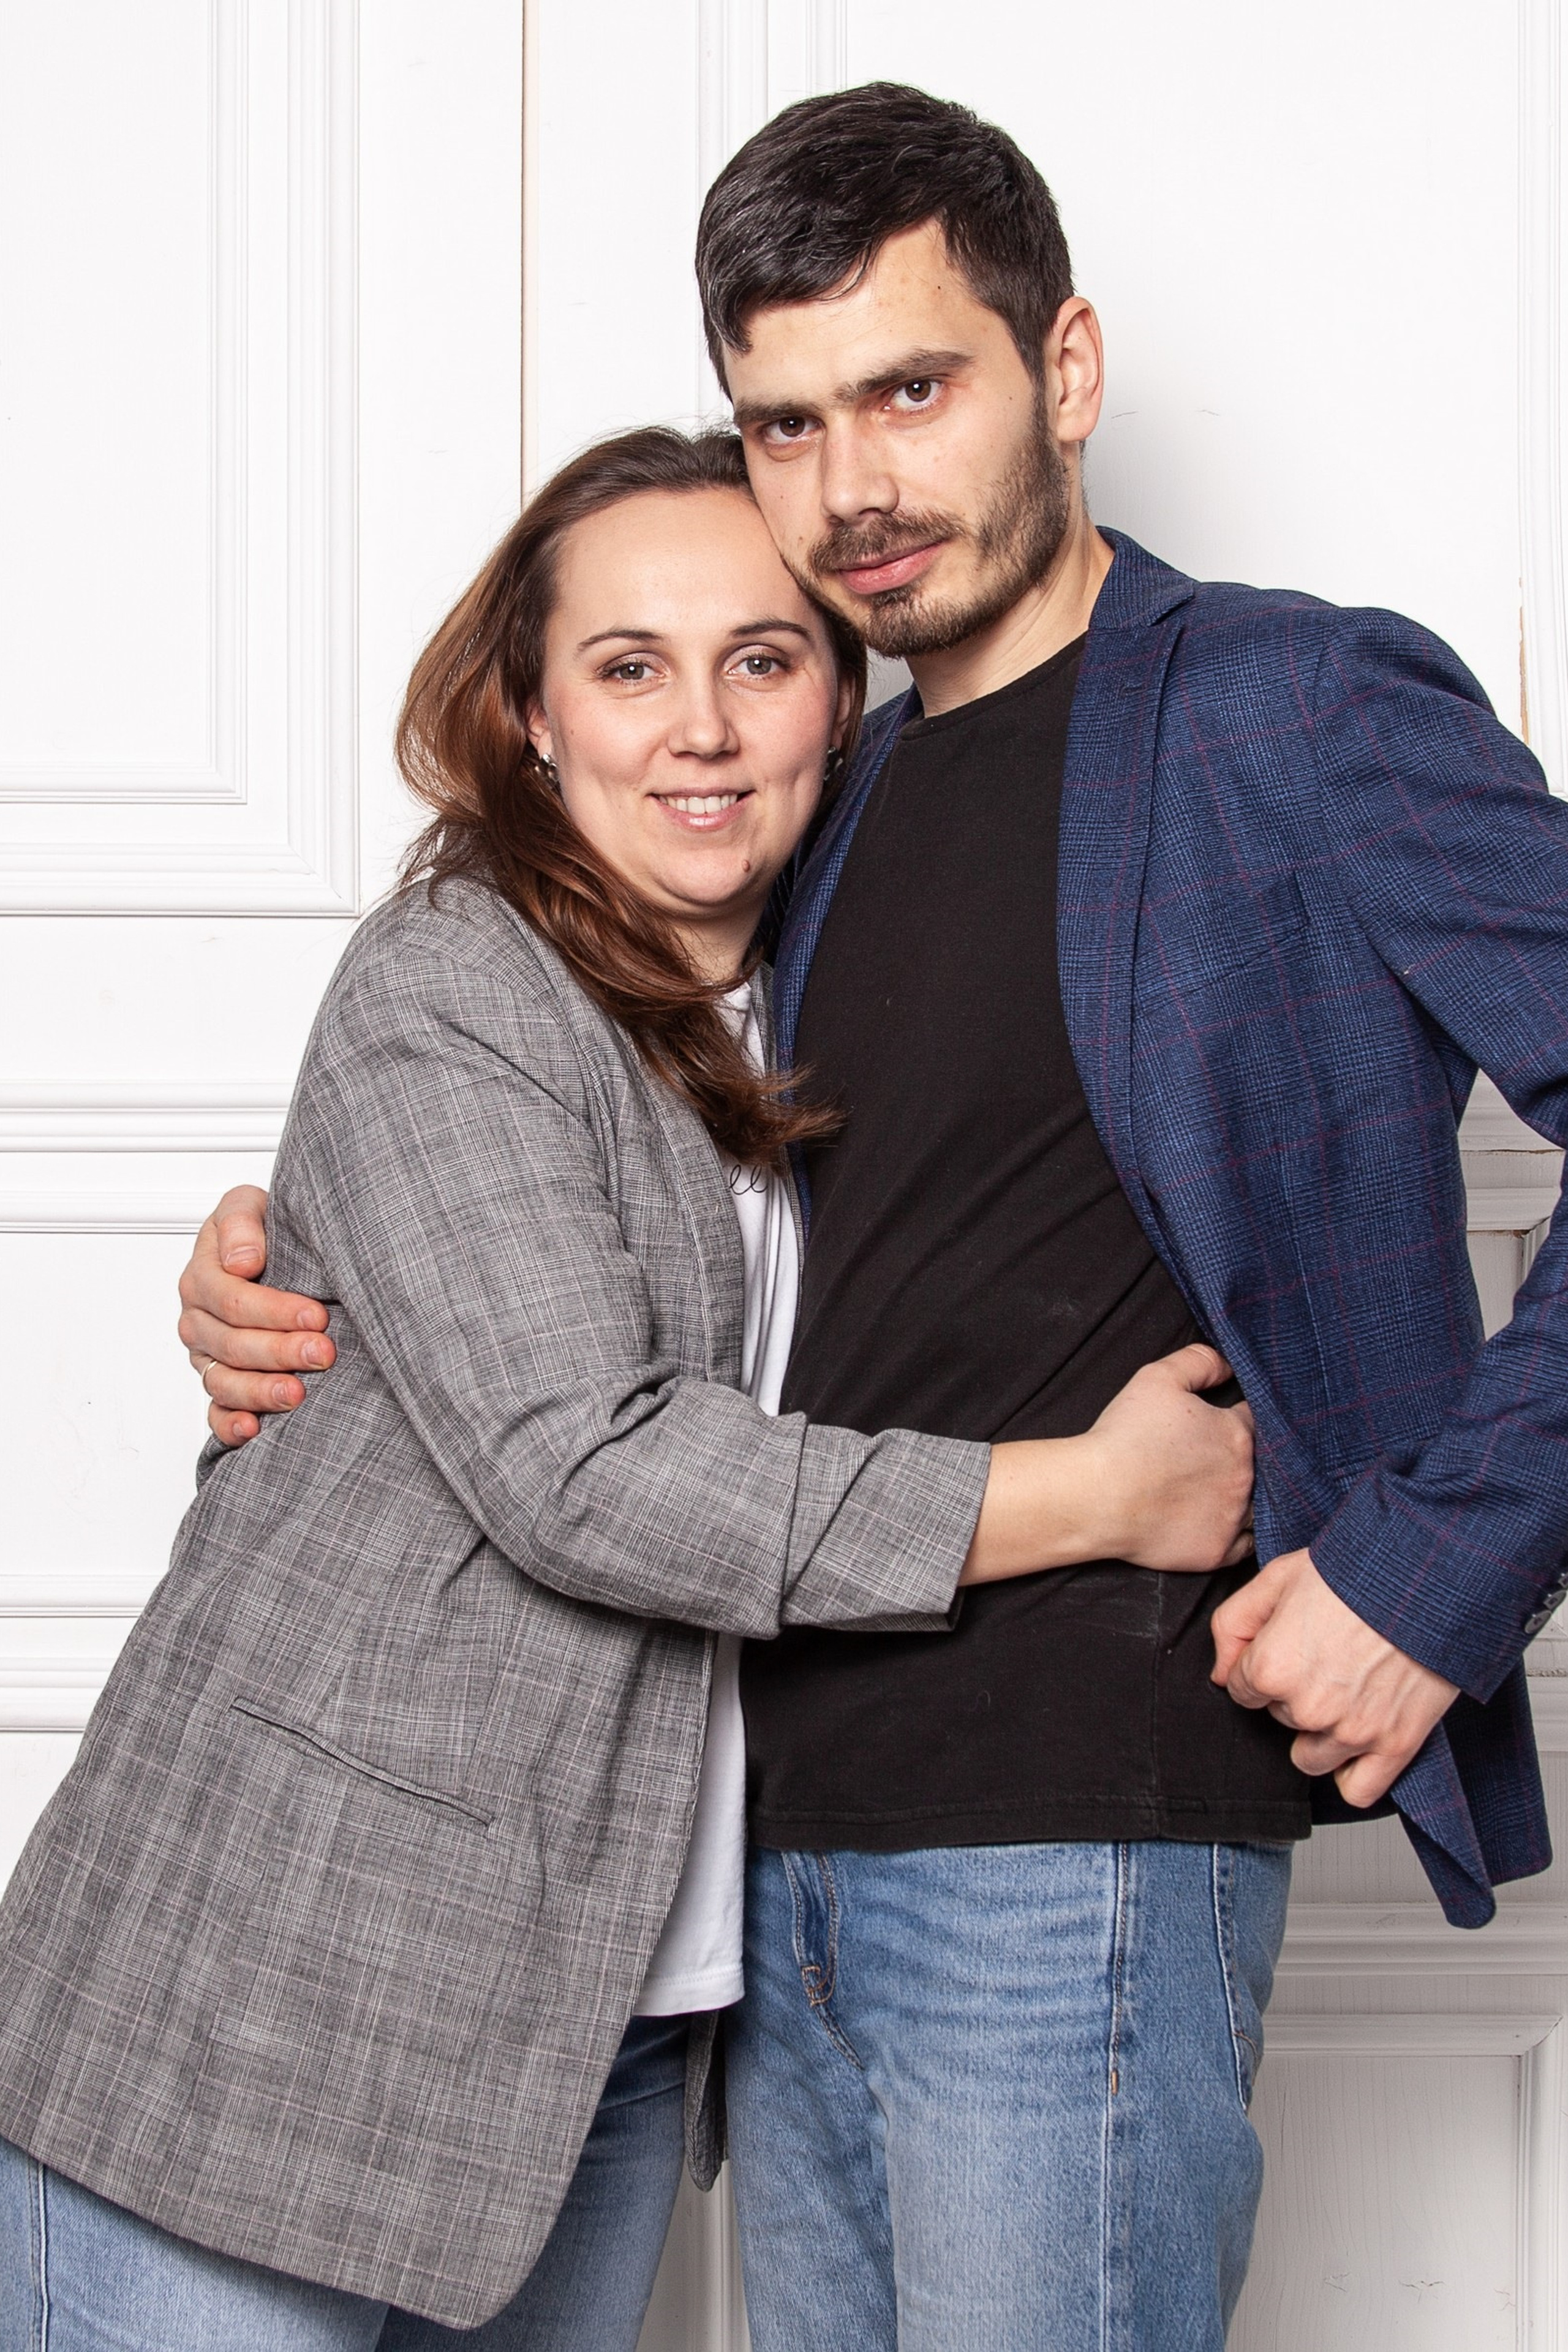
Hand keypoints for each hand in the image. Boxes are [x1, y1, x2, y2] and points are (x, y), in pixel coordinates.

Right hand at [177, 1185, 334, 1446]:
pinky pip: (216, 1412)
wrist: (273, 1250)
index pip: (232, 1300)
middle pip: (232, 1344)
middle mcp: (200, 1320)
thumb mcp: (249, 1205)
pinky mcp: (220, 1384)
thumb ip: (240, 1223)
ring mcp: (208, 1356)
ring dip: (260, 1391)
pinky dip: (231, 1425)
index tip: (316, 1314)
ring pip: (224, 1382)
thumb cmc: (264, 1229)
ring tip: (298, 1395)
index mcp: (202, 1277)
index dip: (274, 1310)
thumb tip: (241, 1260)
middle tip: (323, 1353)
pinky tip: (254, 1430)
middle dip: (280, 1351)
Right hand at [962, 1343, 1254, 1584]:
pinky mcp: (1218, 1551)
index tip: (1225, 1421)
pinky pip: (1247, 1545)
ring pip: (1262, 1506)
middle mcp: (1246, 1477)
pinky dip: (1242, 1535)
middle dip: (1251, 1458)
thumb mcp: (1158, 1378)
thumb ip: (1199, 1361)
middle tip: (1222, 1459)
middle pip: (1266, 1464)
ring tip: (1231, 1492)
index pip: (1256, 1419)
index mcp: (1237, 1434)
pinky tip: (1228, 1525)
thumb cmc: (1125, 1435)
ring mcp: (1234, 1517)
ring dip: (1253, 1497)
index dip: (1242, 1416)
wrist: (1098, 1496)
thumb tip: (1229, 1365)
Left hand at [1211, 1547, 1458, 1806]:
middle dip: (1293, 1691)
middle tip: (1327, 1654)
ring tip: (1345, 1690)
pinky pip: (1356, 1790)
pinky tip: (1357, 1741)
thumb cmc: (1357, 1571)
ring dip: (1319, 1731)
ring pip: (1309, 1757)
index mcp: (1273, 1667)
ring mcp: (1353, 1732)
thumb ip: (1234, 1625)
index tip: (1288, 1645)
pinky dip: (1352, 1773)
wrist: (1430, 1577)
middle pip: (1278, 1717)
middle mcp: (1308, 1707)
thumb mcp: (1278, 1576)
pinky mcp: (1396, 1745)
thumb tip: (1221, 1672)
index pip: (1240, 1689)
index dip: (1261, 1664)